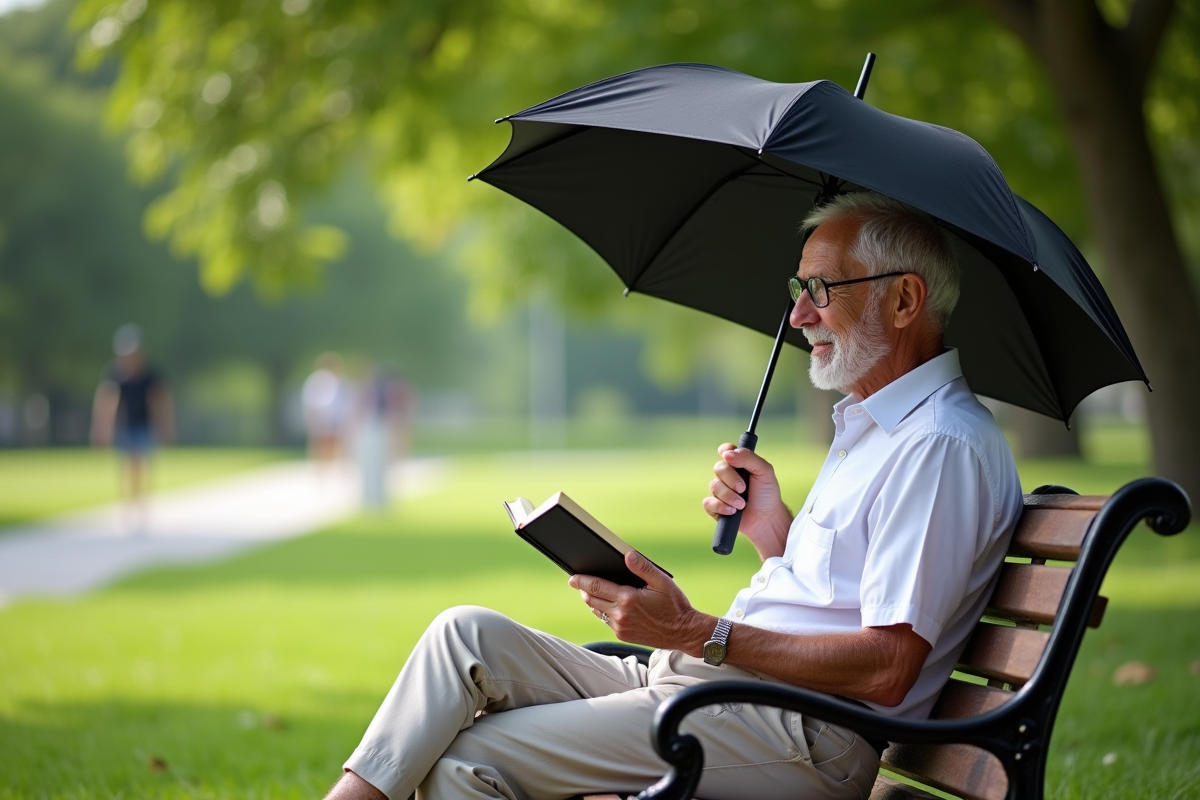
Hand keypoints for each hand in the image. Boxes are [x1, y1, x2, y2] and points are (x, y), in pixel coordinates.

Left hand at [568, 551, 710, 654]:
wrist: (683, 632)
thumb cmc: (674, 605)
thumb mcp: (662, 581)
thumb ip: (642, 567)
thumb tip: (627, 555)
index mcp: (628, 599)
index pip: (595, 587)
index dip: (581, 581)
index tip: (572, 577)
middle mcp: (620, 614)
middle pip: (591, 600)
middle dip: (583, 590)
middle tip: (579, 582)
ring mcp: (620, 627)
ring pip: (597, 611)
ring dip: (592, 601)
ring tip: (592, 592)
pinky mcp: (623, 635)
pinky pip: (605, 621)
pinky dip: (603, 611)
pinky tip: (608, 604)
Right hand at [702, 443, 790, 556]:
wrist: (767, 519)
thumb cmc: (767, 494)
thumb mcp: (764, 471)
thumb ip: (748, 458)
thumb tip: (726, 454)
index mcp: (738, 463)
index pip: (725, 450)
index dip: (726, 451)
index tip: (732, 459)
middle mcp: (727, 475)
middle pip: (718, 468)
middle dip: (731, 479)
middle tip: (743, 488)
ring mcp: (719, 491)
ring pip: (714, 486)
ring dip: (729, 496)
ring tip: (742, 504)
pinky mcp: (714, 506)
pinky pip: (708, 503)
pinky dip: (721, 507)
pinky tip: (733, 511)